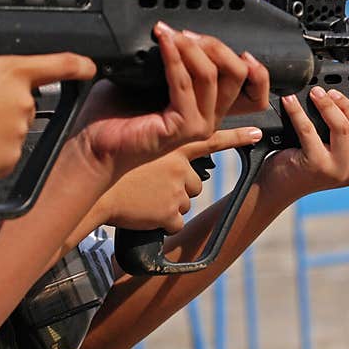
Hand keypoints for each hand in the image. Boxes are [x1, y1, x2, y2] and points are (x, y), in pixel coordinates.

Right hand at [0, 53, 95, 180]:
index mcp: (10, 71)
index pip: (58, 64)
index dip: (77, 66)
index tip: (91, 68)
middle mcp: (24, 100)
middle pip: (24, 107)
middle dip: (3, 112)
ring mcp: (20, 131)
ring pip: (14, 133)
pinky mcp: (13, 158)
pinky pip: (5, 156)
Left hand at [74, 22, 256, 178]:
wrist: (94, 143)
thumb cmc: (117, 114)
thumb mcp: (152, 79)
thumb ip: (174, 61)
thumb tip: (179, 32)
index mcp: (208, 108)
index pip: (251, 88)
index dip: (254, 67)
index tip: (230, 44)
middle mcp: (209, 118)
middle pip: (237, 75)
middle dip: (216, 46)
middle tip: (188, 34)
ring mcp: (198, 125)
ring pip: (213, 75)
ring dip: (192, 48)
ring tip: (171, 34)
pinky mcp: (182, 127)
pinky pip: (184, 83)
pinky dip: (174, 58)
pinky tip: (163, 43)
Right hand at [96, 127, 261, 233]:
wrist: (89, 184)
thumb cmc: (103, 155)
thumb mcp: (132, 133)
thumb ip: (151, 132)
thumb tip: (154, 127)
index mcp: (173, 142)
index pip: (213, 137)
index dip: (238, 137)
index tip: (259, 135)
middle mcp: (181, 164)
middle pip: (196, 179)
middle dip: (180, 183)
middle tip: (154, 182)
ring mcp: (177, 189)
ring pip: (184, 199)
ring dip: (170, 201)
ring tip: (145, 196)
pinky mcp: (170, 212)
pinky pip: (173, 221)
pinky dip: (161, 221)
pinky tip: (144, 214)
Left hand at [260, 86, 348, 201]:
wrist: (279, 186)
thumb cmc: (307, 164)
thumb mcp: (337, 156)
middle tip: (333, 94)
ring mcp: (336, 170)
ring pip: (342, 127)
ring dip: (328, 104)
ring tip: (316, 94)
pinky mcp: (315, 165)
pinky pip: (309, 129)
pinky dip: (298, 111)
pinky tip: (290, 101)